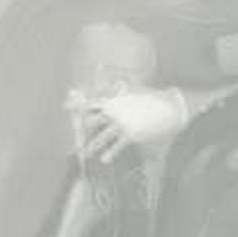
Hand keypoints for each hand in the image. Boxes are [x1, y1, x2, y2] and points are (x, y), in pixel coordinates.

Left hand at [69, 87, 188, 162]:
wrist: (171, 107)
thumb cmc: (153, 97)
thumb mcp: (135, 88)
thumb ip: (119, 86)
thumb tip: (109, 76)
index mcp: (116, 98)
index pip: (92, 101)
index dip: (78, 104)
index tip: (66, 106)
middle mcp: (117, 110)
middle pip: (92, 119)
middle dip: (81, 127)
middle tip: (74, 134)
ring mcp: (123, 123)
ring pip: (102, 136)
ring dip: (92, 146)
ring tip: (83, 153)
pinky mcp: (132, 135)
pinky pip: (118, 146)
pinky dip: (111, 153)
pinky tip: (104, 159)